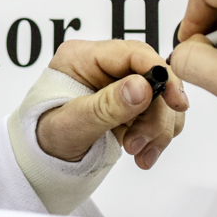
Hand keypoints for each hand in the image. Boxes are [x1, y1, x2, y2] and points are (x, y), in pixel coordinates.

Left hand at [37, 39, 187, 168]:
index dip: (160, 74)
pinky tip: (143, 154)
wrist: (40, 162)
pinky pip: (159, 114)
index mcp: (81, 57)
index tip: (176, 101)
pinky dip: (157, 136)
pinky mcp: (128, 105)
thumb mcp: (72, 125)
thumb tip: (142, 86)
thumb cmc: (44, 140)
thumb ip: (106, 106)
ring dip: (157, 129)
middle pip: (152, 78)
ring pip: (160, 99)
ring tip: (138, 153)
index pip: (133, 53)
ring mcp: (116, 85)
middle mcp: (101, 66)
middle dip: (154, 115)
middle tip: (138, 144)